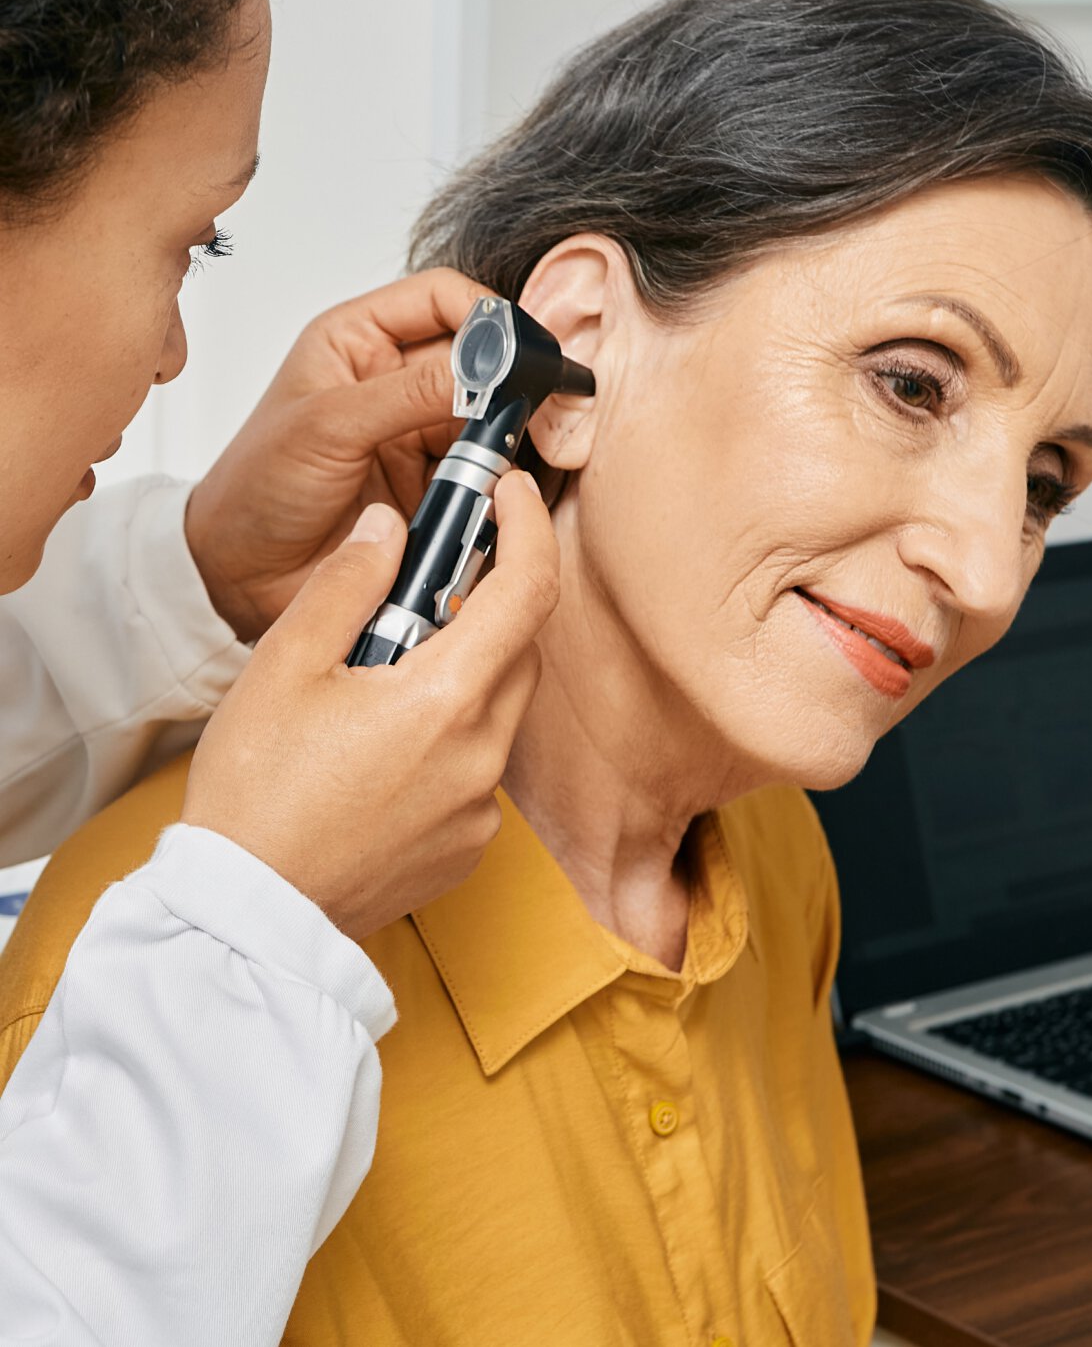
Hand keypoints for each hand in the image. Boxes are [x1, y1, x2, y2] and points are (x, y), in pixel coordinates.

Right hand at [181, 470, 558, 939]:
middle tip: (419, 591)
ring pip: (497, 710)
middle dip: (483, 606)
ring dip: (462, 675)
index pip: (528, 591)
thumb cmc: (256, 793)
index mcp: (445, 701)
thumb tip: (391, 529)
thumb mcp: (286, 666)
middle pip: (517, 650)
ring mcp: (480, 809)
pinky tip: (385, 750)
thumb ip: (349, 584)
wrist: (246, 914)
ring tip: (380, 680)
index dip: (529, 528)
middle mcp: (481, 757)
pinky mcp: (467, 847)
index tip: (512, 494)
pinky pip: (478, 768)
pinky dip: (450, 738)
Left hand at [185, 268, 488, 641]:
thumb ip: (410, 392)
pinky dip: (495, 484)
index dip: (486, 314)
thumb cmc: (255, 490)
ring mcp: (418, 436)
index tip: (518, 349)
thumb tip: (484, 368)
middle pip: (480, 359)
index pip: (442, 298)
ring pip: (490, 419)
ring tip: (495, 462)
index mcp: (359, 340)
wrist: (242, 577)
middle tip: (528, 409)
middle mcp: (394, 381)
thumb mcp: (328, 426)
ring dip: (501, 439)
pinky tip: (488, 495)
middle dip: (507, 382)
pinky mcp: (434, 487)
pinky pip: (485, 474)